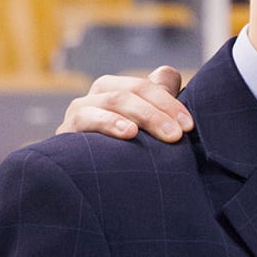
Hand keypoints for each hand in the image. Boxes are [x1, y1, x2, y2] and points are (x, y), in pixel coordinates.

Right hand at [57, 66, 192, 142]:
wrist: (85, 183)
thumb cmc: (123, 151)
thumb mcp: (145, 126)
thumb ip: (158, 98)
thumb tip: (169, 73)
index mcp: (121, 88)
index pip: (150, 85)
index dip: (172, 102)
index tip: (189, 126)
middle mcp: (101, 93)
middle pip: (135, 89)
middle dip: (161, 111)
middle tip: (179, 135)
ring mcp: (81, 108)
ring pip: (115, 100)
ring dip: (144, 115)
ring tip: (166, 135)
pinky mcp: (67, 128)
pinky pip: (87, 117)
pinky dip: (110, 122)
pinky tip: (129, 133)